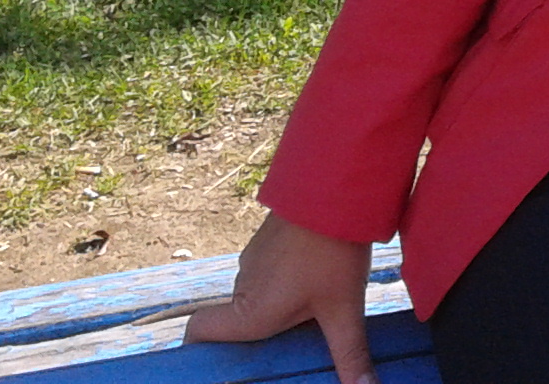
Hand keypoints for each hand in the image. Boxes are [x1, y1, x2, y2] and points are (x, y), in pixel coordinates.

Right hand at [183, 211, 378, 383]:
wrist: (337, 188)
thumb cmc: (333, 252)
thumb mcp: (344, 308)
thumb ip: (349, 354)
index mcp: (248, 312)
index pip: (198, 333)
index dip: (200, 348)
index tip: (221, 360)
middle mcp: (241, 286)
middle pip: (235, 319)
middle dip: (257, 332)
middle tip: (290, 341)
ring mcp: (251, 260)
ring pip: (255, 292)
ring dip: (276, 302)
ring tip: (311, 307)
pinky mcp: (266, 240)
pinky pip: (268, 269)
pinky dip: (284, 278)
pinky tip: (314, 277)